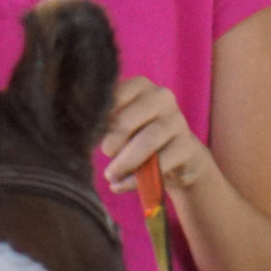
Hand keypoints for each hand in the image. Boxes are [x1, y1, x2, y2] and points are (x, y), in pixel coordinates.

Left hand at [99, 76, 212, 198]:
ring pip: (145, 142)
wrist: (178, 159)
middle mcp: (161, 97)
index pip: (112, 97)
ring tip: (111, 175)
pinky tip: (122, 185)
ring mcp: (177, 121)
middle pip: (125, 121)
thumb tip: (83, 134)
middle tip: (106, 154)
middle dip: (111, 143)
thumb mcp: (120, 126)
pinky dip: (135, 179)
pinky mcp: (186, 146)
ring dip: (123, 163)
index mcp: (140, 85)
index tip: (92, 134)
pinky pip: (159, 164)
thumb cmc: (139, 138)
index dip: (98, 120)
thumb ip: (105, 123)